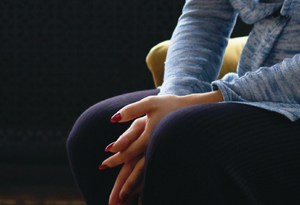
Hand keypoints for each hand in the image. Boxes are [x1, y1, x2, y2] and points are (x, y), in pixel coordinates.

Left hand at [100, 91, 223, 203]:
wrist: (196, 111)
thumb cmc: (170, 105)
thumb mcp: (149, 104)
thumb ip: (131, 111)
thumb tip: (113, 119)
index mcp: (149, 136)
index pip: (129, 151)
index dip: (117, 159)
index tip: (103, 166)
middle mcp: (154, 148)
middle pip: (136, 169)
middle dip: (123, 185)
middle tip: (112, 200)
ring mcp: (161, 154)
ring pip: (145, 174)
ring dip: (133, 188)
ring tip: (123, 199)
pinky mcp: (165, 156)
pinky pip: (153, 173)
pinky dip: (145, 185)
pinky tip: (140, 197)